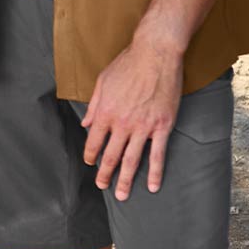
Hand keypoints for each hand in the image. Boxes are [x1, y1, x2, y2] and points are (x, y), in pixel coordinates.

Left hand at [80, 37, 183, 198]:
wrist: (156, 53)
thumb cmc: (128, 63)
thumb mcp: (103, 81)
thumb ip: (94, 105)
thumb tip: (85, 123)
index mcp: (105, 112)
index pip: (94, 141)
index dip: (91, 155)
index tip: (90, 163)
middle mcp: (122, 123)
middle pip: (111, 155)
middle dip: (105, 174)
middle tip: (102, 186)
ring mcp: (143, 126)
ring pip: (132, 160)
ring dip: (126, 180)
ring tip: (122, 195)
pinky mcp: (162, 126)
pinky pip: (158, 154)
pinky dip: (156, 172)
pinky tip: (154, 186)